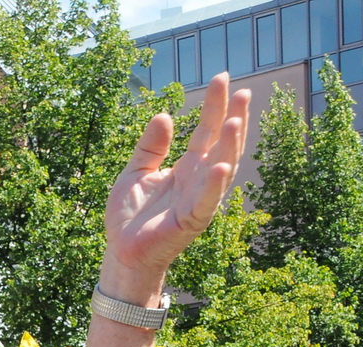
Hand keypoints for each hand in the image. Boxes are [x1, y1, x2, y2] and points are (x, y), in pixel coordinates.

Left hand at [100, 74, 252, 302]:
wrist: (122, 253)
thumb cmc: (130, 217)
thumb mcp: (135, 173)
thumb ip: (150, 147)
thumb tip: (164, 115)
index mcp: (187, 168)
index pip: (206, 131)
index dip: (215, 106)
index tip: (222, 78)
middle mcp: (198, 180)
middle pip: (220, 144)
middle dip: (232, 118)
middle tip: (241, 90)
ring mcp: (198, 199)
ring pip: (221, 168)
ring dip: (230, 146)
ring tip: (236, 120)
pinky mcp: (192, 220)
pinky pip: (207, 200)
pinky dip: (215, 184)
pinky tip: (221, 165)